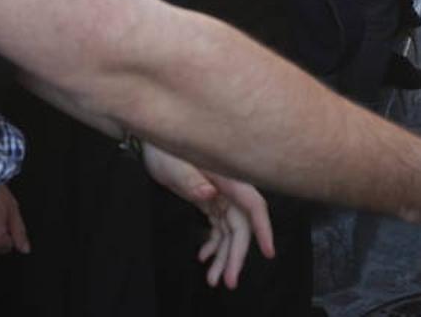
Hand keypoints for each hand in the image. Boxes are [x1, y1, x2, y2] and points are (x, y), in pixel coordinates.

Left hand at [142, 143, 275, 288]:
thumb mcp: (174, 164)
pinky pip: (218, 227)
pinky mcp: (210, 200)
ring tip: (214, 279)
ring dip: (224, 256)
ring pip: (230, 231)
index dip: (263, 228)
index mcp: (227, 178)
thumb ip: (191, 180)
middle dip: (236, 255)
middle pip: (240, 226)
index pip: (252, 205)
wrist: (152, 140)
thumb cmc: (163, 149)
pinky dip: (213, 244)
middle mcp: (228, 188)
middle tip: (228, 281)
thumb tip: (210, 194)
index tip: (268, 252)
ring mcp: (220, 195)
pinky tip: (204, 257)